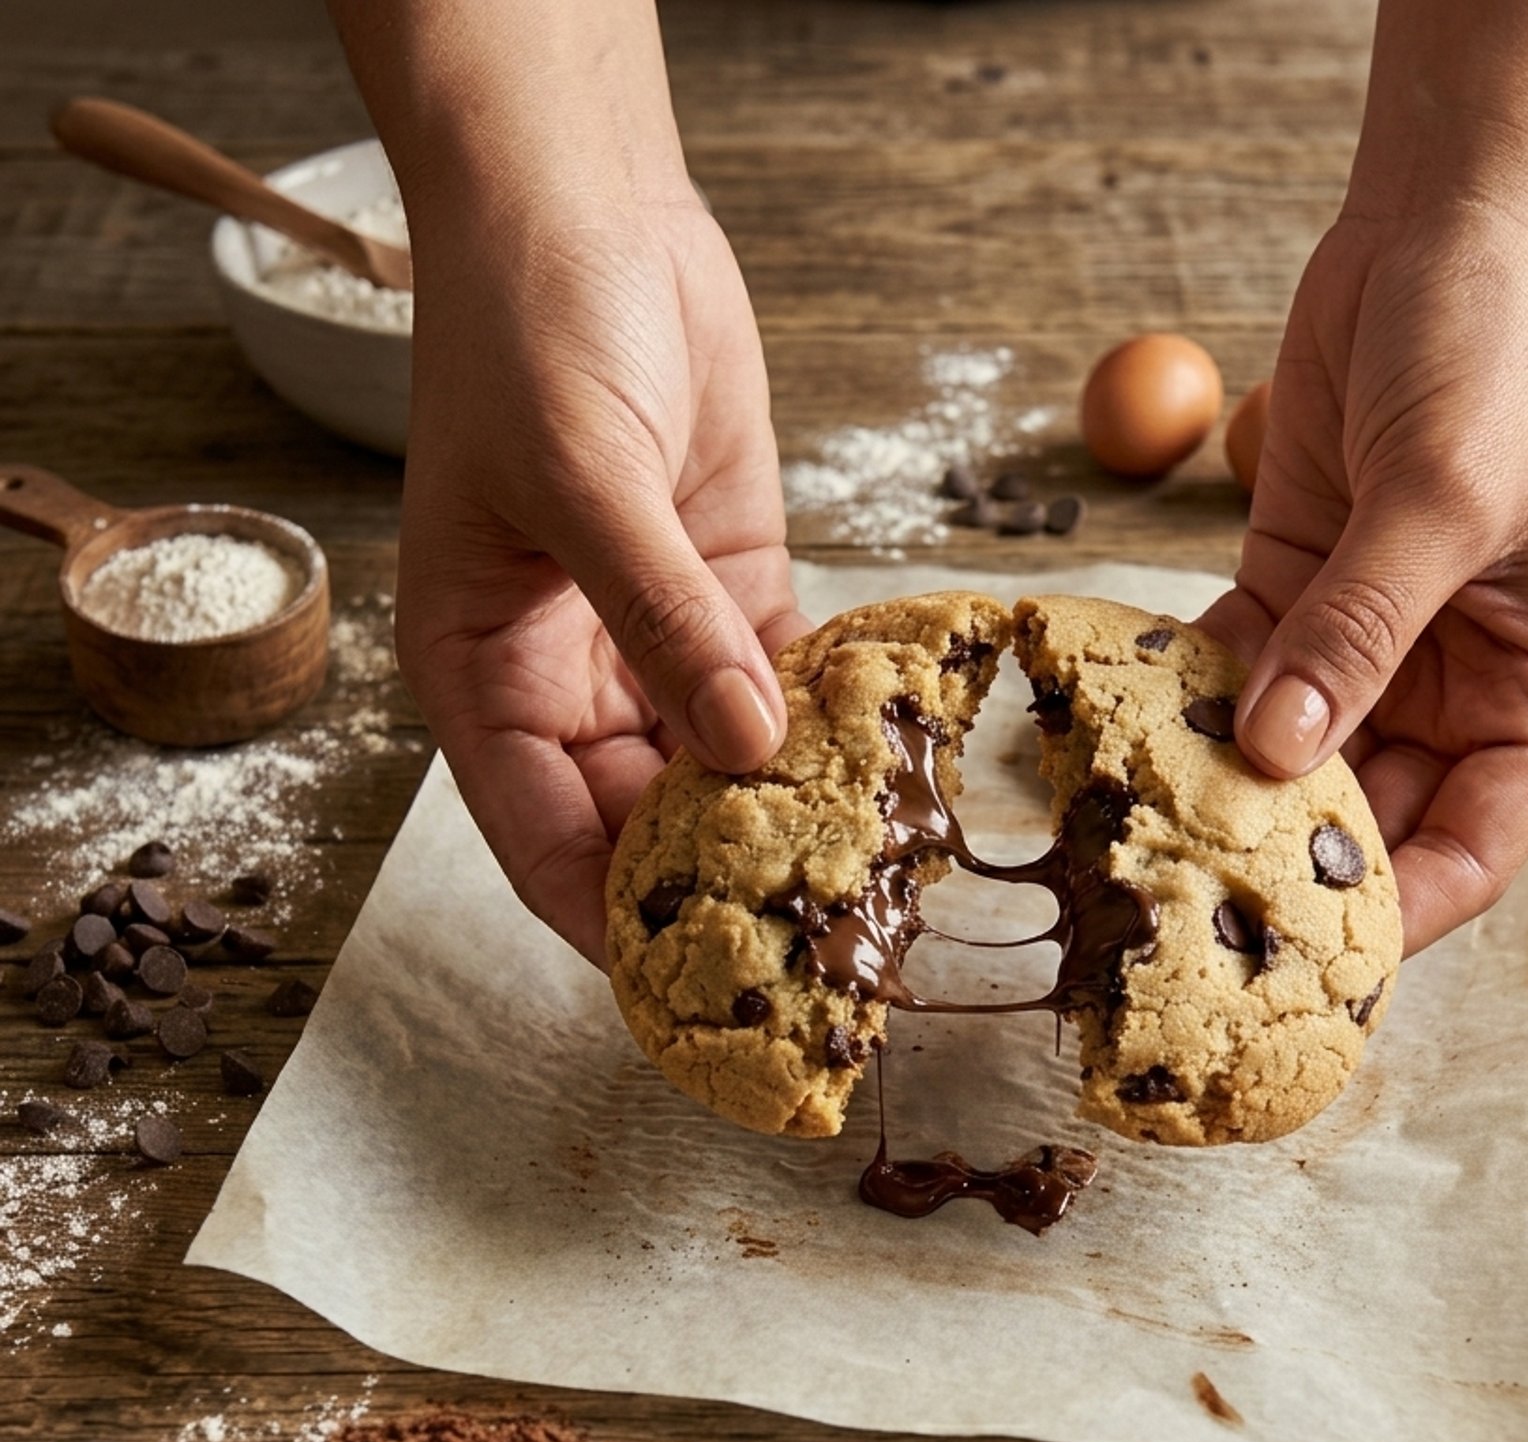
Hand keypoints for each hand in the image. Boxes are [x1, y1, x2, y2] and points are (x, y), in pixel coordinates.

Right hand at [396, 194, 806, 964]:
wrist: (587, 208)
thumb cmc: (528, 333)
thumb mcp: (582, 481)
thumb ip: (663, 623)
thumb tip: (746, 748)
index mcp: (481, 679)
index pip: (545, 844)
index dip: (617, 922)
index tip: (703, 987)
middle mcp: (565, 682)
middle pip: (647, 820)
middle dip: (725, 875)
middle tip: (823, 937)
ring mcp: (652, 642)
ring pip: (723, 762)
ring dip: (789, 806)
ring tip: (873, 868)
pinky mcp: (729, 593)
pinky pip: (781, 684)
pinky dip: (828, 720)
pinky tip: (887, 761)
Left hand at [1200, 207, 1527, 958]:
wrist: (1451, 219)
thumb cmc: (1505, 350)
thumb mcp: (1443, 500)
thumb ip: (1358, 632)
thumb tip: (1273, 752)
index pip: (1464, 852)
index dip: (1384, 914)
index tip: (1291, 959)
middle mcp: (1457, 689)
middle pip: (1360, 817)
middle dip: (1275, 857)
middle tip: (1173, 906)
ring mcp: (1370, 644)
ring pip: (1285, 755)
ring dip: (1213, 786)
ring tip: (1128, 832)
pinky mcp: (1297, 589)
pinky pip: (1232, 672)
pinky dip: (1180, 697)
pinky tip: (1117, 726)